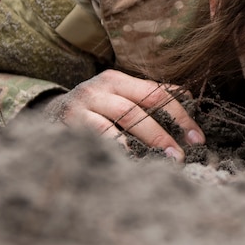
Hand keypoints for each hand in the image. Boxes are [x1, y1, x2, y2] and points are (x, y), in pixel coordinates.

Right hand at [43, 69, 204, 159]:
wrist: (47, 115)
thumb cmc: (93, 108)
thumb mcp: (117, 95)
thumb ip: (145, 97)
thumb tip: (186, 97)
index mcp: (116, 80)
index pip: (155, 93)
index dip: (179, 114)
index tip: (197, 137)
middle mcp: (98, 90)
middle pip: (136, 110)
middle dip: (162, 134)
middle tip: (181, 156)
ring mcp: (81, 108)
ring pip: (117, 126)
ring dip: (143, 145)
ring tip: (162, 162)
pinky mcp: (68, 127)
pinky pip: (97, 141)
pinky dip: (117, 152)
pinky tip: (131, 164)